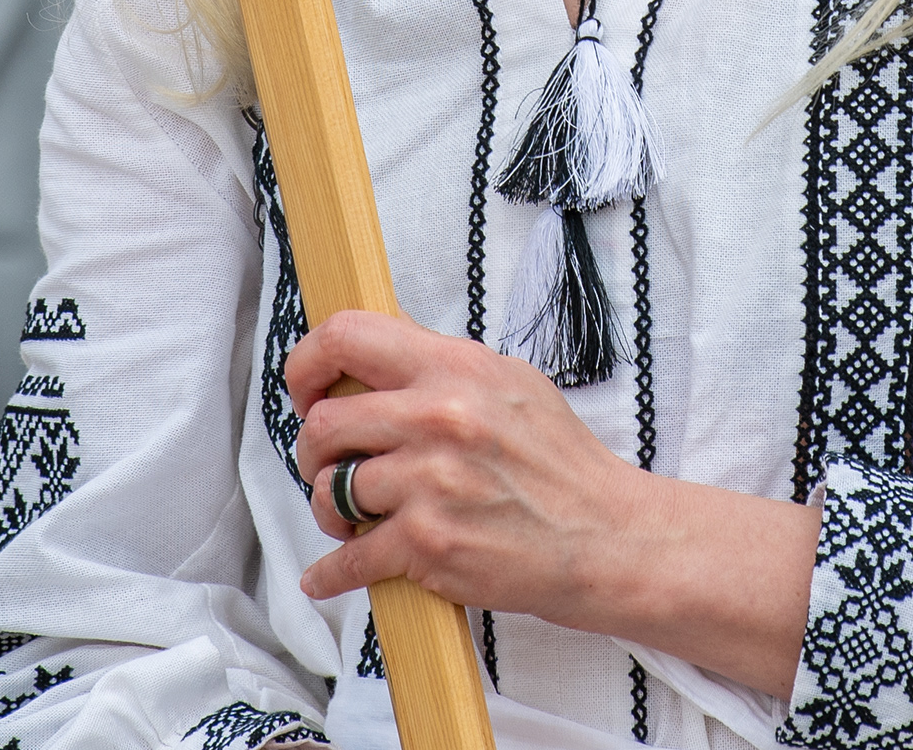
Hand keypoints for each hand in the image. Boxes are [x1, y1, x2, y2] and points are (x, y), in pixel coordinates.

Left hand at [286, 309, 818, 697]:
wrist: (607, 538)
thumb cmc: (562, 466)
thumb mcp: (511, 385)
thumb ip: (442, 370)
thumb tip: (372, 362)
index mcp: (457, 368)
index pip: (348, 335)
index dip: (308, 362)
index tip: (304, 389)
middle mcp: (439, 417)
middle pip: (324, 424)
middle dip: (314, 453)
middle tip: (329, 466)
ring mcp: (431, 483)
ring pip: (331, 491)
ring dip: (331, 511)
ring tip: (351, 518)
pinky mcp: (429, 545)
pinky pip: (349, 559)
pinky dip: (330, 574)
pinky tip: (327, 576)